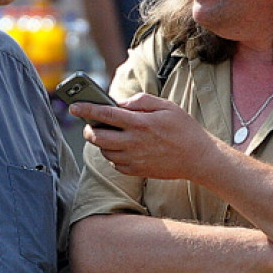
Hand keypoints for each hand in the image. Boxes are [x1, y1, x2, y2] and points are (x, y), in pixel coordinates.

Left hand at [72, 93, 218, 180]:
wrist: (199, 158)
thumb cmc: (183, 128)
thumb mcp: (166, 106)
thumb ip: (141, 101)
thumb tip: (120, 103)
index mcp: (140, 123)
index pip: (105, 114)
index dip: (86, 109)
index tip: (73, 106)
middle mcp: (133, 142)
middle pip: (97, 137)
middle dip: (89, 130)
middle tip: (90, 124)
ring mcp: (134, 159)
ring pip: (104, 152)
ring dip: (101, 143)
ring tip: (109, 135)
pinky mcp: (136, 171)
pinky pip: (115, 163)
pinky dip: (113, 155)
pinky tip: (122, 148)